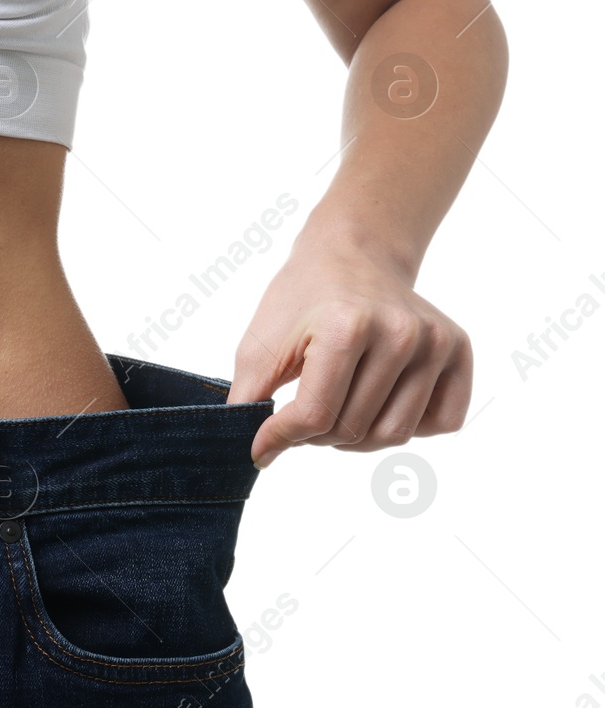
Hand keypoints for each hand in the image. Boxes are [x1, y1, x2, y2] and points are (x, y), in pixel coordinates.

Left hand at [226, 234, 471, 468]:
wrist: (352, 255)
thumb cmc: (302, 300)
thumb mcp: (260, 343)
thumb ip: (249, 398)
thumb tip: (253, 453)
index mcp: (347, 326)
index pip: (315, 414)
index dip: (280, 438)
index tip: (261, 445)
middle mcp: (400, 333)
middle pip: (354, 430)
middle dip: (316, 436)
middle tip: (301, 415)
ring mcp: (436, 341)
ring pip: (395, 434)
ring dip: (357, 438)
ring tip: (335, 411)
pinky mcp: (459, 350)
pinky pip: (441, 423)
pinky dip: (407, 426)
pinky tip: (379, 401)